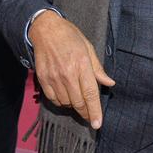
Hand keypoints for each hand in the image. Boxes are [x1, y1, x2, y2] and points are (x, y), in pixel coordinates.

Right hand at [28, 11, 114, 128]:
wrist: (45, 29)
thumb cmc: (69, 36)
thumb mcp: (88, 48)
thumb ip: (98, 69)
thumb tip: (109, 83)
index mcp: (82, 64)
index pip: (90, 94)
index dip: (94, 111)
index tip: (97, 123)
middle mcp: (68, 73)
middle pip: (78, 102)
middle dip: (85, 112)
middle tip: (89, 115)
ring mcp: (54, 76)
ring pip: (65, 102)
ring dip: (73, 105)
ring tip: (76, 97)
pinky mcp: (43, 78)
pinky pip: (53, 98)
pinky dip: (60, 101)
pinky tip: (64, 95)